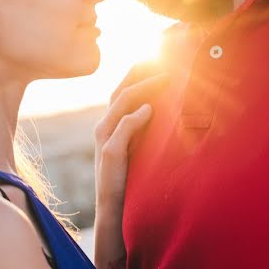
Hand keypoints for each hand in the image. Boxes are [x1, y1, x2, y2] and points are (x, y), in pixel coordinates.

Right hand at [93, 63, 169, 268]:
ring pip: (120, 102)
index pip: (122, 88)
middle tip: (163, 58)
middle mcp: (103, 125)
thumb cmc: (131, 179)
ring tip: (163, 76)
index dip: (139, 72)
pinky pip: (122, 129)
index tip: (159, 57)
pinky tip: (150, 109)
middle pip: (120, 88)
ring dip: (142, 87)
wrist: (116, 211)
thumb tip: (165, 105)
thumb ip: (146, 127)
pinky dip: (135, 116)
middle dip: (140, 71)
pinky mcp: (109, 153)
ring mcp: (104, 138)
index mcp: (110, 122)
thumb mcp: (139, 148)